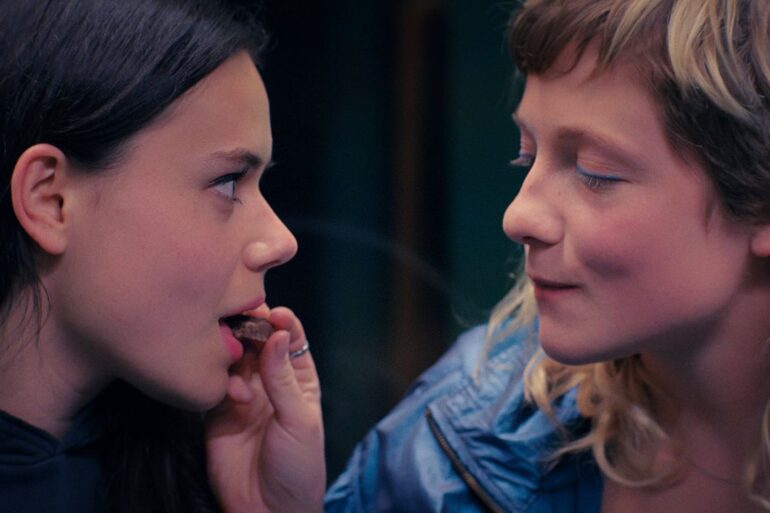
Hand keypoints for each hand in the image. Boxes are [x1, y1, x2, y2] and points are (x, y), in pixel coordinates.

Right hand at [205, 306, 324, 512]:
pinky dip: (221, 379)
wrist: (268, 511)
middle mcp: (270, 382)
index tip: (274, 313)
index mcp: (299, 380)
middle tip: (243, 318)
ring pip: (234, 357)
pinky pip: (215, 382)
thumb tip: (278, 334)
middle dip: (252, 327)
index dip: (283, 322)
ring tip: (238, 359)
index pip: (291, 339)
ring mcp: (243, 395)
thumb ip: (283, 378)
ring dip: (234, 351)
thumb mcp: (298, 420)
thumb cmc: (298, 467)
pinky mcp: (218, 411)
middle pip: (258, 342)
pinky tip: (233, 394)